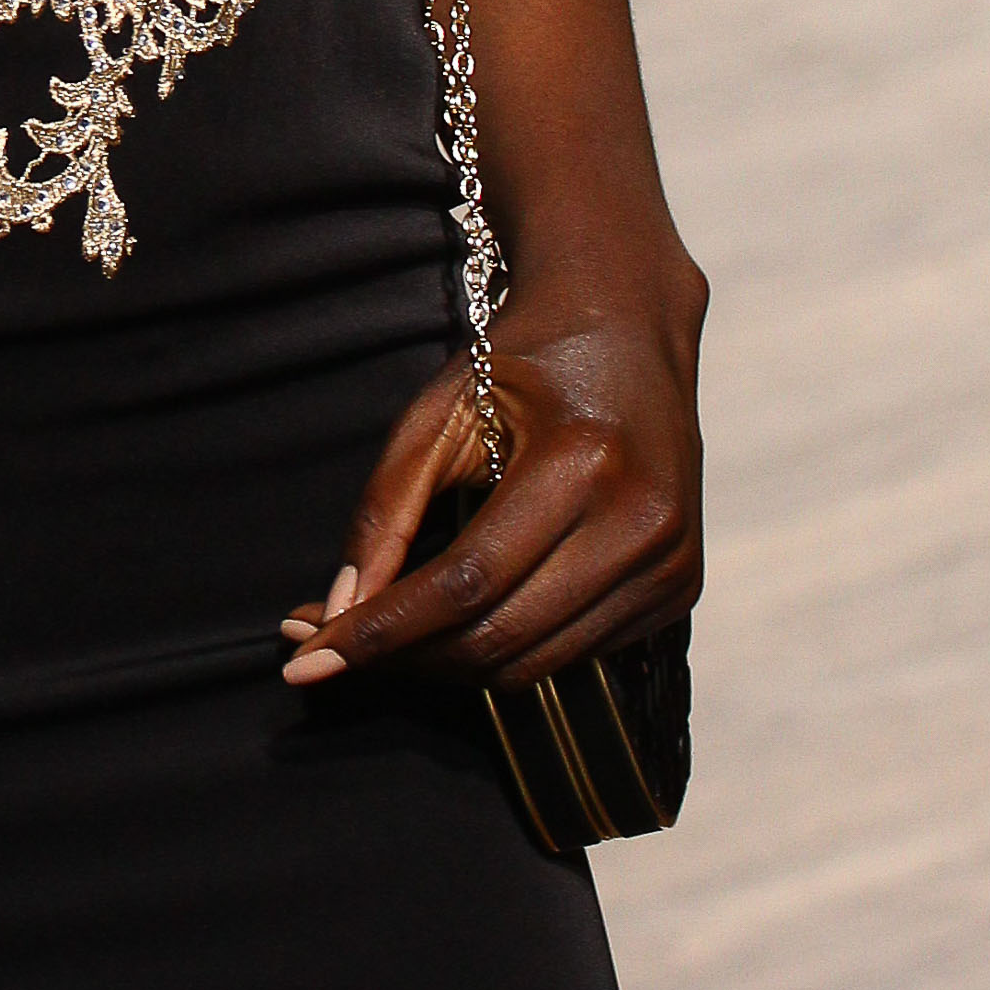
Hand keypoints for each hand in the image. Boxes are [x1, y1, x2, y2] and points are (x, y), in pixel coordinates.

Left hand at [278, 256, 705, 694]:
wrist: (628, 323)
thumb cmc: (521, 359)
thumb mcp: (439, 410)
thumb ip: (387, 508)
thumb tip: (340, 610)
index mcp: (584, 462)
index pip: (466, 583)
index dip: (382, 632)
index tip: (307, 661)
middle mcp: (642, 520)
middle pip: (499, 637)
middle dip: (405, 658)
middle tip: (327, 647)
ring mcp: (671, 561)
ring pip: (534, 663)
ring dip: (448, 666)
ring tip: (387, 638)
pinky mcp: (682, 587)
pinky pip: (574, 654)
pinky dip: (508, 651)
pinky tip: (463, 621)